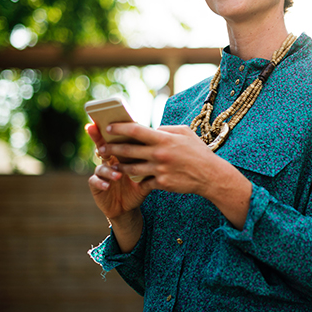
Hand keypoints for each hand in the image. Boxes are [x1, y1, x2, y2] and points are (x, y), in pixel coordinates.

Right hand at [86, 123, 148, 220]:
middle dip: (98, 139)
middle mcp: (109, 160)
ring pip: (101, 166)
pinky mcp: (96, 185)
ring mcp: (101, 172)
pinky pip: (95, 181)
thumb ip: (151, 158)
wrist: (129, 206)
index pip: (116, 138)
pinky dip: (101, 182)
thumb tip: (164, 142)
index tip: (110, 121)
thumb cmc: (138, 185)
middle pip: (102, 146)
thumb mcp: (146, 172)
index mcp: (121, 154)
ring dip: (108, 170)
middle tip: (100, 137)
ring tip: (118, 175)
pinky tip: (107, 186)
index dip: (111, 129)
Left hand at [97, 123, 218, 195]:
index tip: (108, 128)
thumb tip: (152, 129)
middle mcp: (159, 154)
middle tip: (101, 148)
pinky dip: (137, 179)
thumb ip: (166, 129)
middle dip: (111, 149)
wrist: (210, 175)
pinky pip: (143, 181)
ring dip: (119, 166)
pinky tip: (130, 177)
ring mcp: (159, 170)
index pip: (135, 130)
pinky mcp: (161, 183)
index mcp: (163, 139)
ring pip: (131, 168)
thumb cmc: (198, 151)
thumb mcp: (185, 132)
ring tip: (111, 164)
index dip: (119, 128)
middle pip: (127, 150)